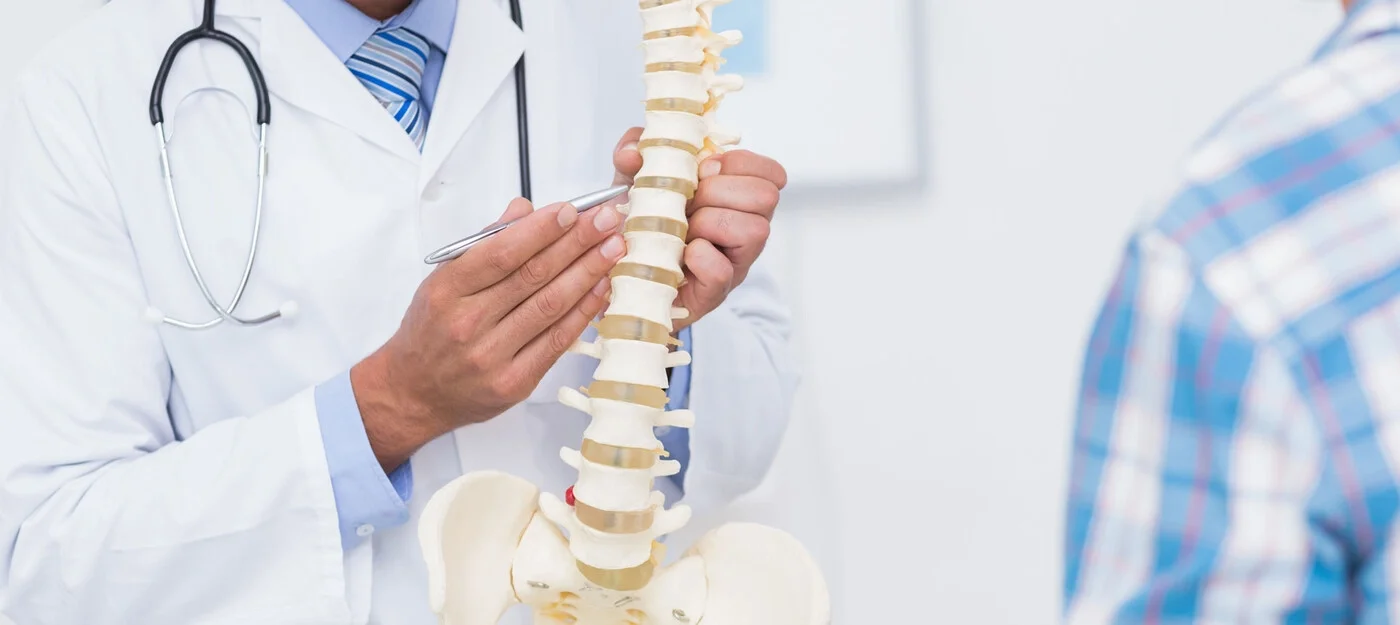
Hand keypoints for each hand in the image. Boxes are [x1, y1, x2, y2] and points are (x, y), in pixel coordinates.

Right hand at [350, 198, 627, 471]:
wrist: (413, 393)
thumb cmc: (430, 330)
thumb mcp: (443, 280)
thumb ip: (484, 244)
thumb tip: (524, 210)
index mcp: (447, 290)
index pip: (502, 253)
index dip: (542, 230)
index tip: (572, 210)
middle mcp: (468, 323)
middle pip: (533, 275)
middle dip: (577, 243)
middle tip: (607, 220)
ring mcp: (492, 356)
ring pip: (550, 306)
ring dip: (588, 273)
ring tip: (614, 248)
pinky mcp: (514, 383)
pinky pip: (557, 341)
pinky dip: (583, 312)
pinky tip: (602, 288)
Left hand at [611, 128, 786, 330]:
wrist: (623, 275)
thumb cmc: (640, 227)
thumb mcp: (635, 180)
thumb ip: (632, 153)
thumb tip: (632, 152)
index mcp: (736, 199)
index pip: (770, 173)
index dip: (738, 163)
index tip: (704, 170)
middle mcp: (745, 230)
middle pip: (766, 196)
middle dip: (719, 191)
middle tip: (689, 203)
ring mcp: (734, 263)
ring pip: (754, 230)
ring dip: (710, 222)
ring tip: (684, 230)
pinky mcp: (714, 292)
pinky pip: (721, 270)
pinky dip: (699, 257)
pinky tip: (681, 255)